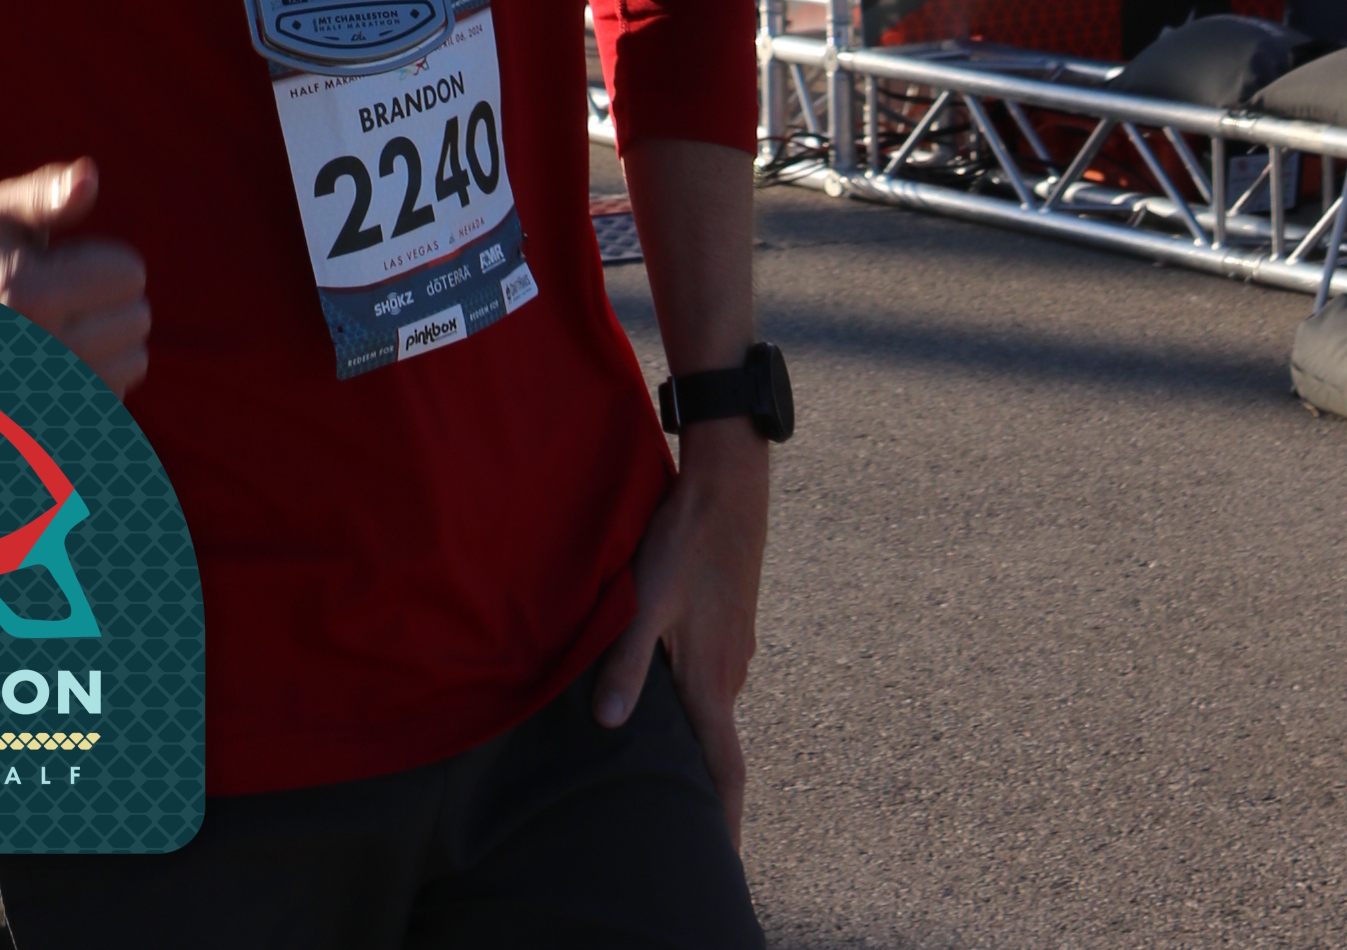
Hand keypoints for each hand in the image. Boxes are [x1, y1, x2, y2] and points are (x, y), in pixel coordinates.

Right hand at [0, 156, 149, 398]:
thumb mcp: (1, 212)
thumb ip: (47, 194)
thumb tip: (89, 177)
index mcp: (25, 293)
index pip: (129, 274)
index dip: (105, 260)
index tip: (64, 264)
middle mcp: (32, 351)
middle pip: (136, 323)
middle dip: (111, 302)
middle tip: (62, 298)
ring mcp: (35, 399)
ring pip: (131, 367)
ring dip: (112, 344)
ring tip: (62, 329)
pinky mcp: (38, 428)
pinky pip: (110, 405)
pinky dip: (100, 382)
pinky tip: (62, 364)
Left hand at [590, 423, 768, 845]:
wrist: (729, 486)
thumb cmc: (684, 543)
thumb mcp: (647, 601)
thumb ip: (628, 663)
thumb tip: (609, 723)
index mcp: (712, 681)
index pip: (725, 769)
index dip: (725, 820)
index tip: (726, 861)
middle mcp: (731, 673)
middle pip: (719, 745)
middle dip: (704, 785)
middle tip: (679, 815)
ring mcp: (737, 647)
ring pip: (713, 705)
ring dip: (694, 733)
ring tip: (663, 754)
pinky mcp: (732, 623)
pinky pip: (713, 674)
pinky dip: (694, 693)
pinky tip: (668, 682)